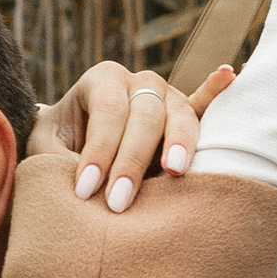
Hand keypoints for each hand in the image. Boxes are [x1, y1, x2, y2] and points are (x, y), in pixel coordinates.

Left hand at [42, 59, 238, 208]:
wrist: (72, 140)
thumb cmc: (59, 145)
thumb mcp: (47, 149)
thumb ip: (60, 162)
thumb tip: (80, 192)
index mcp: (103, 79)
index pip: (108, 112)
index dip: (98, 152)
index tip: (84, 191)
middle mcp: (139, 82)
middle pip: (146, 114)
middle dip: (131, 160)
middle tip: (117, 203)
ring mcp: (168, 96)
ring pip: (179, 114)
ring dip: (179, 143)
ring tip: (174, 171)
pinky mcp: (186, 116)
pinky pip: (204, 104)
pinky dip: (216, 92)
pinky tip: (229, 74)